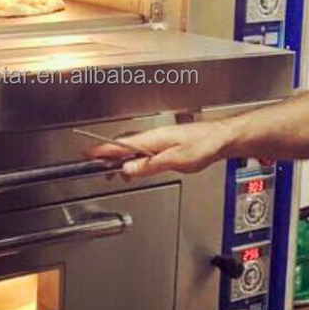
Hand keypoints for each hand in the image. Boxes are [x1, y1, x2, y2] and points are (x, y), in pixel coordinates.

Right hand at [90, 121, 233, 178]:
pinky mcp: (164, 145)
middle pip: (123, 147)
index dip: (103, 150)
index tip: (88, 153)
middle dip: (108, 157)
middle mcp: (153, 137)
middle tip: (96, 167)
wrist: (220, 138)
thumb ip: (149, 165)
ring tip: (112, 172)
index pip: (121, 144)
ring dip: (121, 160)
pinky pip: (142, 152)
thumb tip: (129, 169)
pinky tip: (135, 168)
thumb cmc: (203, 144)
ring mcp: (158, 140)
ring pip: (132, 150)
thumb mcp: (175, 160)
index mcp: (152, 139)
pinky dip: (134, 160)